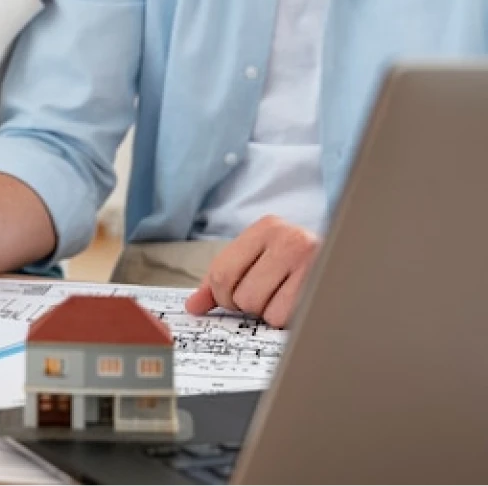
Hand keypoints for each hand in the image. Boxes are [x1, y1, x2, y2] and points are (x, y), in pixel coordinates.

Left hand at [185, 216, 319, 327]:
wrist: (354, 262)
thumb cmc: (299, 265)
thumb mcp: (259, 260)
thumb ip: (222, 279)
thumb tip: (193, 305)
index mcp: (267, 227)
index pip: (221, 272)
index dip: (222, 296)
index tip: (232, 298)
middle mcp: (288, 238)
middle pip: (239, 295)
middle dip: (246, 306)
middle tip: (266, 297)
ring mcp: (310, 262)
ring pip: (261, 309)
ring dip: (270, 312)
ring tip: (288, 296)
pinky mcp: (324, 286)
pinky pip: (285, 319)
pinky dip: (289, 320)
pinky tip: (302, 304)